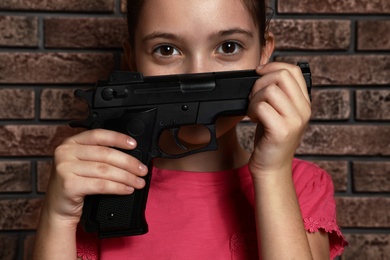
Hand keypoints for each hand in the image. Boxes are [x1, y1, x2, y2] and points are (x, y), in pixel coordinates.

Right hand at [43, 129, 147, 223]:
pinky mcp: (69, 185)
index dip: (118, 138)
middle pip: (105, 154)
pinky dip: (118, 187)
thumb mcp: (83, 164)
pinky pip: (101, 185)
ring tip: (138, 182)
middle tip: (142, 170)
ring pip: (105, 170)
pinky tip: (127, 189)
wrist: (58, 209)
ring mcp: (65, 168)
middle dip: (129, 162)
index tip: (134, 144)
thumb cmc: (75, 184)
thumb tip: (131, 156)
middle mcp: (65, 152)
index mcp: (71, 142)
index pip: (98, 135)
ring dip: (127, 176)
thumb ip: (100, 155)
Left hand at [247, 62, 310, 176]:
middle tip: (254, 97)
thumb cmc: (271, 138)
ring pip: (270, 90)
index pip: (293, 70)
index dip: (273, 66)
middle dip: (260, 82)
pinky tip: (254, 120)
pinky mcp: (281, 130)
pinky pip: (262, 106)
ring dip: (254, 98)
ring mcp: (294, 120)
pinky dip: (252, 110)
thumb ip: (279, 94)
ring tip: (254, 111)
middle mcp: (304, 110)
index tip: (259, 73)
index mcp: (304, 103)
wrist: (271, 167)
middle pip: (282, 76)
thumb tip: (264, 72)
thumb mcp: (279, 112)